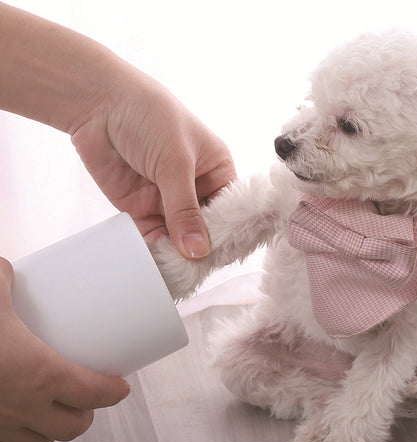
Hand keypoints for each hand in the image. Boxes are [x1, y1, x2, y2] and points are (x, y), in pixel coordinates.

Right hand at [0, 258, 129, 441]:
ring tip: (58, 412)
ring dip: (53, 430)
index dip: (112, 392)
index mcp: (41, 375)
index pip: (93, 393)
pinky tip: (18, 437)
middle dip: (87, 414)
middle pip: (72, 426)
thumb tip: (8, 271)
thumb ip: (5, 282)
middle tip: (89, 398)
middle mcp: (23, 407)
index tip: (121, 386)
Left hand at [71, 69, 235, 258]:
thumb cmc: (149, 116)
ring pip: (179, 235)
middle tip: (201, 271)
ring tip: (181, 275)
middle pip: (205, 226)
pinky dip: (155, 251)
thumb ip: (185, 209)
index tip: (225, 257)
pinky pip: (152, 235)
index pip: (229, 208)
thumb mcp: (176, 162)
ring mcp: (167, 199)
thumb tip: (198, 251)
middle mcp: (194, 187)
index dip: (229, 232)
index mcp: (215, 169)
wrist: (97, 103)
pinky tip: (159, 266)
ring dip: (178, 253)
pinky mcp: (141, 207)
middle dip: (203, 247)